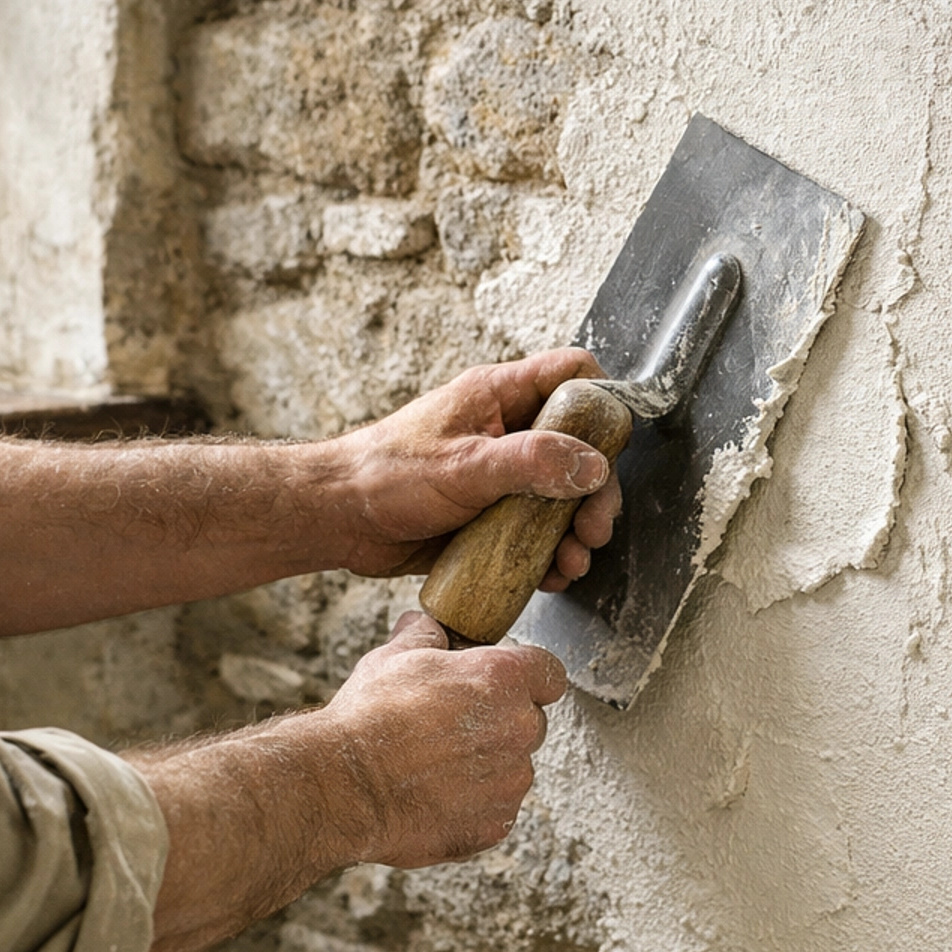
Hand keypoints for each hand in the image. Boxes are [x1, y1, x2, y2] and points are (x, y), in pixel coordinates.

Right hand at [323, 612, 567, 863]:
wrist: (344, 785)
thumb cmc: (369, 718)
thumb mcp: (393, 658)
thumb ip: (424, 636)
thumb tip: (426, 626)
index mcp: (503, 679)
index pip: (549, 673)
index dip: (526, 677)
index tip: (503, 685)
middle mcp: (519, 729)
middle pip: (530, 722)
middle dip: (500, 723)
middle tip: (452, 727)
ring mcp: (511, 782)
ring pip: (514, 768)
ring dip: (488, 766)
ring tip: (436, 767)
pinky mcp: (497, 824)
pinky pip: (497, 809)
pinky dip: (474, 805)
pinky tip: (435, 796)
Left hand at [331, 349, 623, 588]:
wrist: (339, 520)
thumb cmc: (385, 476)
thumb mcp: (464, 466)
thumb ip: (530, 462)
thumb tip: (592, 465)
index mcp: (498, 396)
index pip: (571, 375)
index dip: (602, 401)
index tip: (612, 445)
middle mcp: (506, 431)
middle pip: (579, 449)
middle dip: (595, 491)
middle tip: (593, 529)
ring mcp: (500, 475)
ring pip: (561, 496)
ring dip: (575, 531)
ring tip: (572, 563)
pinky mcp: (490, 515)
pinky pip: (535, 531)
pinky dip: (549, 554)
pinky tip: (551, 576)